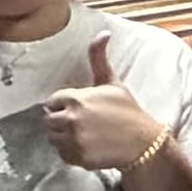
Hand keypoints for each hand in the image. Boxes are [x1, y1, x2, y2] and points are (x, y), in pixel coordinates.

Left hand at [42, 38, 166, 173]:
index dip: (63, 104)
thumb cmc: (127, 111)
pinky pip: (62, 154)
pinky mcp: (78, 157)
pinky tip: (86, 146)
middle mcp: (71, 118)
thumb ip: (99, 58)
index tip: (78, 109)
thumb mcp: (112, 82)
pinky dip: (70, 152)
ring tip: (83, 135)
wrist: (142, 143)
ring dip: (63, 137)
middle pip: (48, 120)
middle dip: (61, 120)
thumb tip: (103, 33)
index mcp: (76, 98)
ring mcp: (74, 140)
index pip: (52, 101)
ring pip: (53, 138)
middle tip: (80, 123)